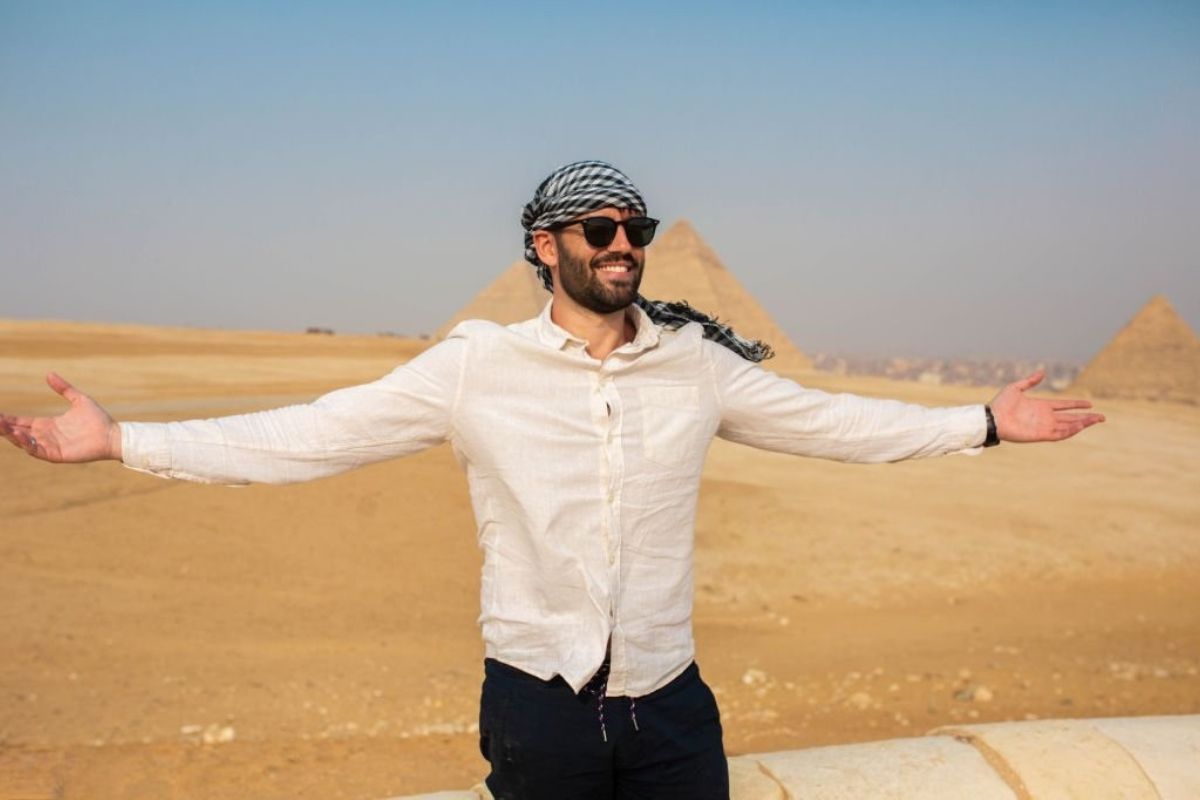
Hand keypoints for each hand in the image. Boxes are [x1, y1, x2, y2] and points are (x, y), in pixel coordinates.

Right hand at [0, 373, 121, 461]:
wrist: (113, 434)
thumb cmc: (98, 419)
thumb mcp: (78, 399)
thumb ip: (64, 388)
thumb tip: (49, 374)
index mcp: (47, 424)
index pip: (21, 422)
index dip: (8, 419)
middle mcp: (46, 436)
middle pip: (18, 432)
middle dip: (4, 427)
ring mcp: (50, 446)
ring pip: (24, 442)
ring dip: (12, 435)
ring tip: (2, 427)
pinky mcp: (57, 454)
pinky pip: (38, 451)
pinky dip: (28, 444)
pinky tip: (20, 435)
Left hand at [988, 370, 1104, 442]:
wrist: (991, 418)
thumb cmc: (1000, 404)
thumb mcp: (1016, 388)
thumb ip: (1030, 381)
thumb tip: (1042, 372)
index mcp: (1041, 406)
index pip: (1064, 406)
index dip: (1077, 404)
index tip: (1090, 403)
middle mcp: (1045, 417)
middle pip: (1070, 417)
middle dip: (1086, 417)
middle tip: (1102, 417)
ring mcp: (1044, 426)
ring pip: (1068, 426)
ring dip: (1082, 424)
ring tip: (1096, 420)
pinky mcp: (1040, 434)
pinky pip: (1059, 434)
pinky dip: (1070, 430)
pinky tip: (1081, 426)